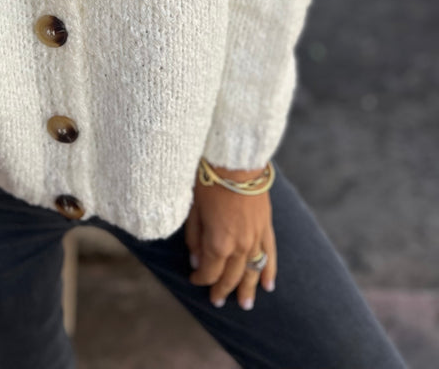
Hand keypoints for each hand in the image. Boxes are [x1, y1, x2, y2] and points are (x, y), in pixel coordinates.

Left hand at [184, 161, 276, 310]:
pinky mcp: (266, 226)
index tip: (194, 279)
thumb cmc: (208, 181)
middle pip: (231, 276)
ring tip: (245, 304)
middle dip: (223, 289)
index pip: (210, 272)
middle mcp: (240, 246)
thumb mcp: (193, 210)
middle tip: (217, 300)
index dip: (201, 279)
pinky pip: (270, 254)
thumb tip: (197, 261)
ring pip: (253, 271)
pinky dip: (270, 271)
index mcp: (218, 243)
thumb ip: (195, 239)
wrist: (235, 160)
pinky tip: (269, 285)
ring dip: (249, 289)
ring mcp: (256, 237)